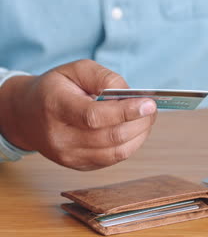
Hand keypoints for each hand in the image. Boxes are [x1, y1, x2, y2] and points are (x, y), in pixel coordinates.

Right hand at [0, 60, 156, 170]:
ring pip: (117, 152)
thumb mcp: (76, 70)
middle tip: (151, 109)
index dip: (126, 111)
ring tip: (146, 119)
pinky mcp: (79, 166)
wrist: (27, 115)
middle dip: (140, 123)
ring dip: (140, 135)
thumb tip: (130, 94)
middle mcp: (60, 137)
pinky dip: (131, 145)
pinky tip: (135, 130)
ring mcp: (69, 156)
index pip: (95, 116)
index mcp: (56, 107)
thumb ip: (105, 78)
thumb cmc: (56, 89)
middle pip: (111, 137)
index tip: (149, 103)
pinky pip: (113, 159)